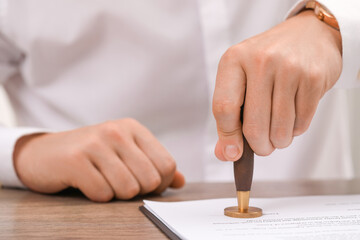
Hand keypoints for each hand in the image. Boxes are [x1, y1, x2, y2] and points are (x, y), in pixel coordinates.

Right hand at [14, 118, 184, 201]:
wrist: (44, 153)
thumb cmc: (91, 156)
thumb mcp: (125, 153)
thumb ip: (154, 165)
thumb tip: (180, 181)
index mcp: (133, 128)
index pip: (167, 165)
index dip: (160, 183)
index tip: (144, 183)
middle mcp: (117, 131)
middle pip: (151, 179)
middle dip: (138, 190)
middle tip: (119, 182)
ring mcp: (95, 144)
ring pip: (129, 189)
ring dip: (116, 194)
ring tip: (102, 181)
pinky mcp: (75, 160)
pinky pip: (102, 194)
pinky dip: (97, 196)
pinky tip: (86, 183)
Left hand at [213, 10, 341, 160]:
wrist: (308, 34)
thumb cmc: (266, 63)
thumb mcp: (241, 79)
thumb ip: (229, 117)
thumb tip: (227, 154)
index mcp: (233, 60)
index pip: (223, 108)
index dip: (228, 137)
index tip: (233, 153)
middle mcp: (260, 61)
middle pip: (253, 126)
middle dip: (259, 147)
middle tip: (262, 147)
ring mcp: (289, 68)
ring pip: (280, 129)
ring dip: (278, 141)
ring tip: (277, 132)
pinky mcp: (313, 78)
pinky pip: (302, 124)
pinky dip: (295, 130)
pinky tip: (293, 117)